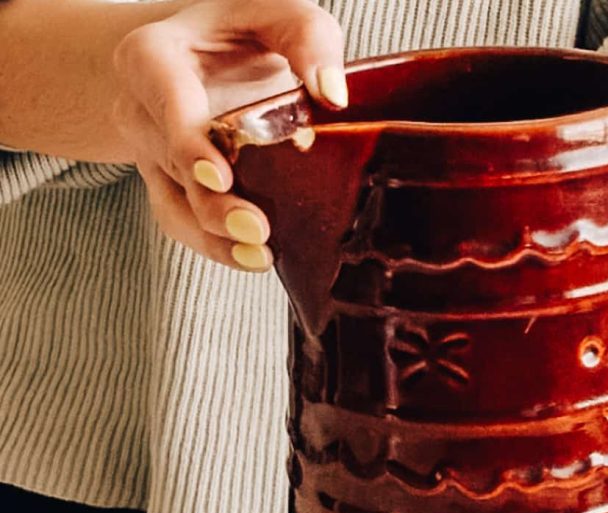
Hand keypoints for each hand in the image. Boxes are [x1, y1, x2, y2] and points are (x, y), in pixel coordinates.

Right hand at [112, 0, 346, 271]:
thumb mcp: (280, 13)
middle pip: (171, 163)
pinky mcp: (171, 184)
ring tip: (261, 256)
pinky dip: (215, 247)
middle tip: (258, 228)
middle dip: (211, 202)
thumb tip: (333, 95)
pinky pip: (182, 222)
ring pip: (173, 203)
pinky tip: (252, 259)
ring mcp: (152, 152)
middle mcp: (140, 107)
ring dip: (214, 237)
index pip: (164, 99)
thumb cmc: (248, 30)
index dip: (188, 141)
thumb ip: (308, 39)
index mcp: (153, 56)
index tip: (221, 175)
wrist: (214, 52)